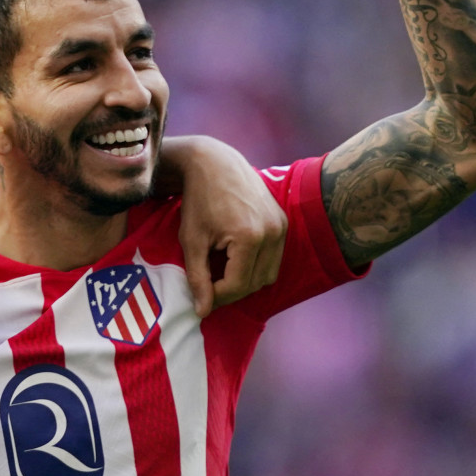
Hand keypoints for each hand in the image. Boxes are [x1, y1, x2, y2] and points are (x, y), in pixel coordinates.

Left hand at [176, 139, 286, 317]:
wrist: (214, 163)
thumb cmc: (198, 200)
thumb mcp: (191, 240)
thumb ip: (198, 278)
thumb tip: (203, 312)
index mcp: (249, 237)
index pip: (238, 286)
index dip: (217, 296)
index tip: (200, 296)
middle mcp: (272, 233)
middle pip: (256, 283)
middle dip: (232, 291)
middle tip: (209, 285)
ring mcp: (282, 226)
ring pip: (269, 274)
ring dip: (246, 280)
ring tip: (222, 271)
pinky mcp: (283, 222)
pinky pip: (274, 258)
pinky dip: (257, 265)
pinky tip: (235, 257)